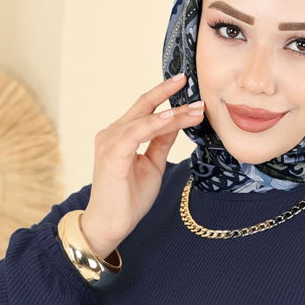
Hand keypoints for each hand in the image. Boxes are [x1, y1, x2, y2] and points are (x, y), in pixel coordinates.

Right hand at [79, 72, 204, 259]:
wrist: (110, 224)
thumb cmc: (128, 198)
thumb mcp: (153, 165)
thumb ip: (161, 143)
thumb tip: (175, 122)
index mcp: (121, 136)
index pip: (146, 110)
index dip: (167, 99)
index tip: (191, 92)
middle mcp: (112, 133)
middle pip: (143, 105)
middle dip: (167, 91)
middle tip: (188, 79)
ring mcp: (110, 142)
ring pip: (145, 118)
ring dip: (172, 112)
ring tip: (195, 108)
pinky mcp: (112, 154)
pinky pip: (136, 133)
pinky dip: (154, 124)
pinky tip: (171, 118)